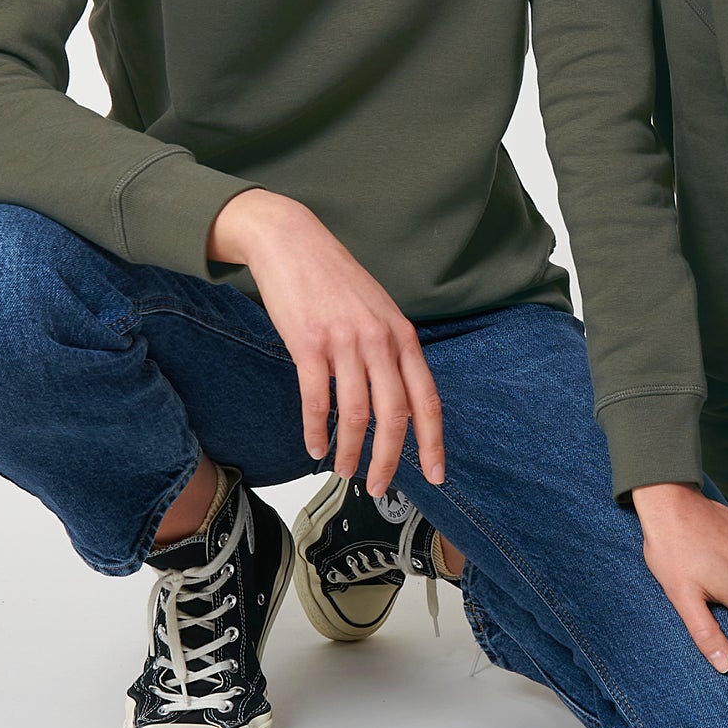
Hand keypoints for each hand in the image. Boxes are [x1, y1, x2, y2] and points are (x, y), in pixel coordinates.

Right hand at [208, 190, 443, 491]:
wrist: (292, 241)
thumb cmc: (335, 278)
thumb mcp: (379, 310)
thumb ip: (391, 350)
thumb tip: (399, 395)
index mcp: (403, 336)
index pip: (427, 399)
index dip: (433, 442)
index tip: (435, 474)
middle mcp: (380, 340)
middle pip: (395, 416)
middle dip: (389, 460)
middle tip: (380, 487)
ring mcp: (345, 342)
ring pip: (356, 414)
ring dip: (351, 451)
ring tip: (345, 471)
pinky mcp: (309, 344)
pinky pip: (316, 400)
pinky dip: (316, 430)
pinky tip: (315, 446)